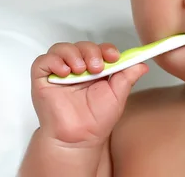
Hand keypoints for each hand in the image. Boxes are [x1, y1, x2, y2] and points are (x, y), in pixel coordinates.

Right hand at [30, 41, 147, 148]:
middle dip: (91, 52)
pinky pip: (43, 61)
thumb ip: (128, 77)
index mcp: (94, 69)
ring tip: (81, 70)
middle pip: (81, 45)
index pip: (99, 49)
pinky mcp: (43, 79)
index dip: (106, 49)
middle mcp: (77, 67)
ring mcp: (59, 72)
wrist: (80, 138)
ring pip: (62, 48)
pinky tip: (65, 72)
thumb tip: (142, 63)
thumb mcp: (118, 95)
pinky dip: (54, 61)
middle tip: (97, 67)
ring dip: (73, 54)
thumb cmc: (97, 119)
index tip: (113, 56)